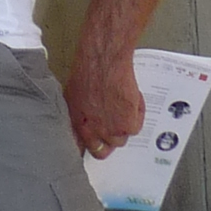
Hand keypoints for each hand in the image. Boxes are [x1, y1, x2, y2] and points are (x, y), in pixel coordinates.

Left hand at [63, 37, 143, 157]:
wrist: (103, 60)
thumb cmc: (87, 72)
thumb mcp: (73, 95)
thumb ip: (77, 116)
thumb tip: (78, 126)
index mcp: (78, 125)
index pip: (83, 150)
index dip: (92, 148)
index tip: (96, 147)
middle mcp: (94, 132)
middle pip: (105, 148)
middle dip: (109, 137)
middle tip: (114, 120)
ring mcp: (111, 130)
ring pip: (122, 138)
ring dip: (123, 125)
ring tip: (120, 104)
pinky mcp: (128, 125)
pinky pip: (136, 127)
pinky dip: (137, 115)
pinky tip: (130, 99)